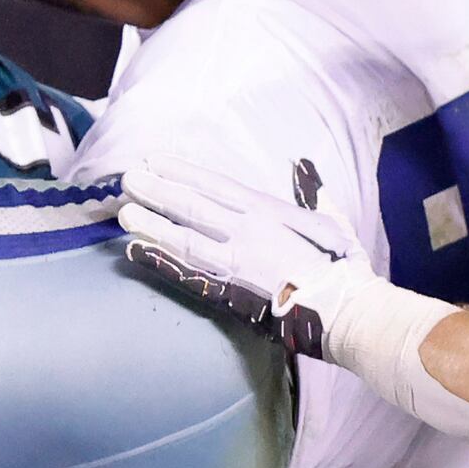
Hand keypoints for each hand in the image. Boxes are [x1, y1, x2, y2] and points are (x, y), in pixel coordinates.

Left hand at [119, 155, 360, 349]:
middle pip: (192, 207)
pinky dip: (159, 262)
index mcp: (267, 211)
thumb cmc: (341, 266)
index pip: (215, 184)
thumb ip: (311, 195)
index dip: (182, 171)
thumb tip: (305, 168)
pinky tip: (135, 252)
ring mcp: (236, 262)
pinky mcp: (230, 292)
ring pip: (184, 237)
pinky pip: (187, 274)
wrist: (345, 308)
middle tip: (127, 179)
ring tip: (124, 212)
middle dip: (158, 191)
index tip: (154, 159)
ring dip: (151, 223)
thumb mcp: (329, 222)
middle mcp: (247, 231)